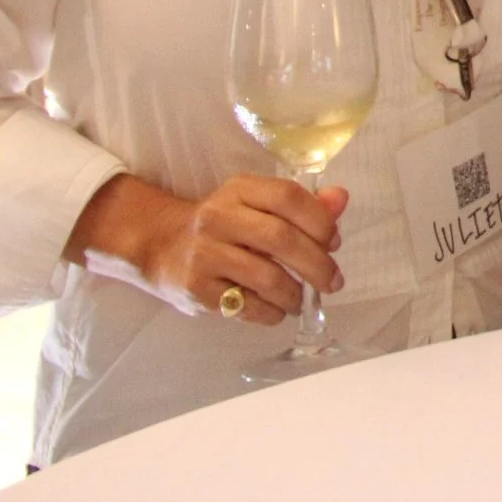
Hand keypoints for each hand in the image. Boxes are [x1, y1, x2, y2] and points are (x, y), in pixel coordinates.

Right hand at [66, 173, 349, 325]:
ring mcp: (205, 254)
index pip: (287, 196)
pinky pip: (245, 306)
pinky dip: (271, 312)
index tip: (334, 242)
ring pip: (266, 277)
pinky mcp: (197, 289)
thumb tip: (340, 199)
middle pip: (280, 239)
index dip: (319, 220)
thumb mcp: (257, 203)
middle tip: (333, 281)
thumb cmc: (224, 224)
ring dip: (295, 293)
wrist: (160, 244)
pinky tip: (278, 310)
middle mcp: (219, 217)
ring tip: (303, 299)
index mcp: (240, 189)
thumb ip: (302, 203)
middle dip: (317, 264)